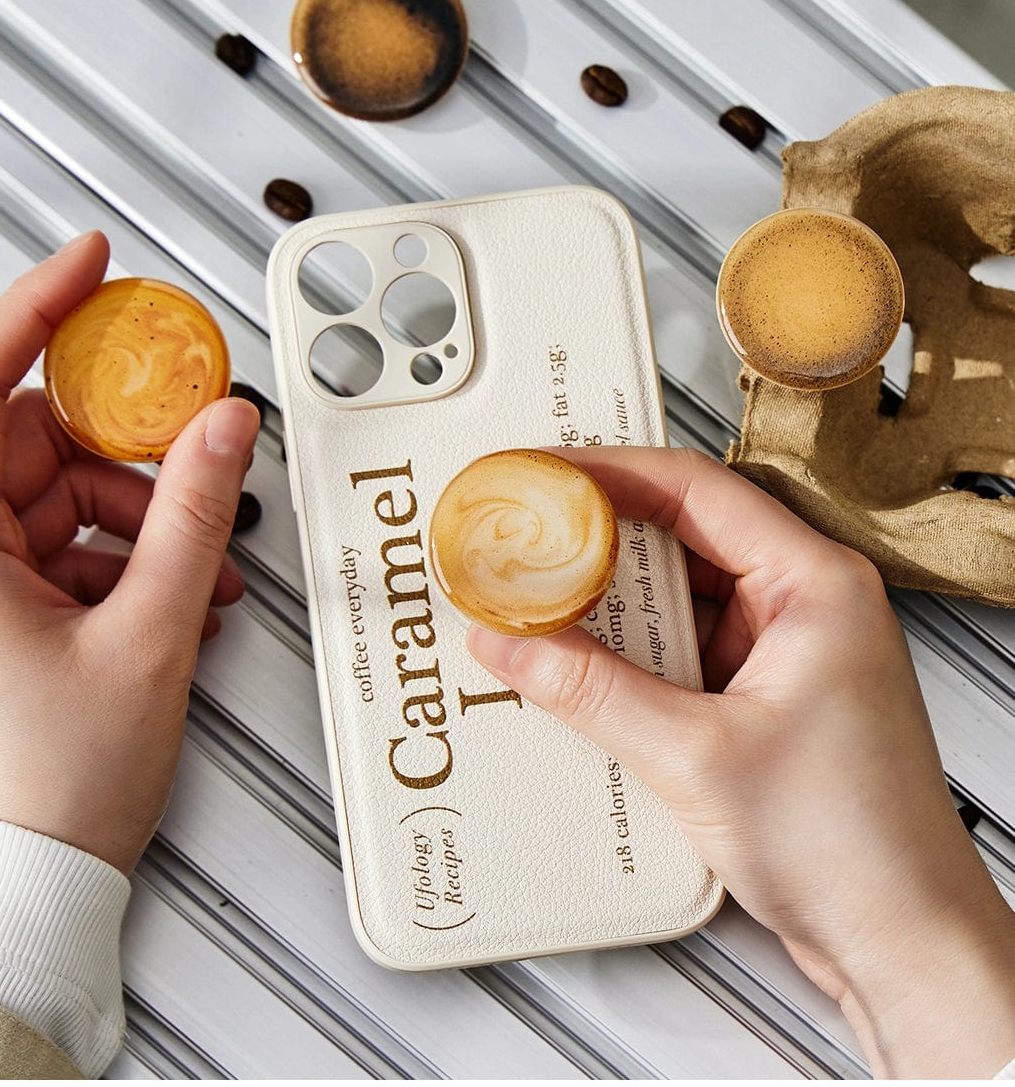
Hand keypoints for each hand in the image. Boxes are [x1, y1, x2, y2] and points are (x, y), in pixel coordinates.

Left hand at [0, 232, 259, 873]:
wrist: (26, 884)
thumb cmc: (55, 784)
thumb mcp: (149, 632)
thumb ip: (191, 515)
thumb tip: (222, 427)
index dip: (38, 308)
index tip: (91, 264)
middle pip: (45, 449)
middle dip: (132, 455)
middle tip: (198, 450)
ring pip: (66, 506)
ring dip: (144, 524)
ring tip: (202, 575)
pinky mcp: (1, 622)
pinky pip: (70, 556)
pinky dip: (128, 564)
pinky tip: (177, 602)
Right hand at [468, 446, 1014, 1077]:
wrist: (900, 942)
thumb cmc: (857, 847)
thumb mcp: (696, 756)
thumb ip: (591, 691)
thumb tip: (515, 642)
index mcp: (814, 584)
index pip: (694, 488)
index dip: (606, 473)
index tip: (541, 477)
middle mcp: (801, 604)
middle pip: (679, 536)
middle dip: (596, 540)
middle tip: (524, 541)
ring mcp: (780, 652)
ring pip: (674, 596)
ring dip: (607, 602)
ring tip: (537, 604)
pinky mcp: (758, 697)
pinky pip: (678, 650)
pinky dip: (627, 654)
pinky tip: (577, 666)